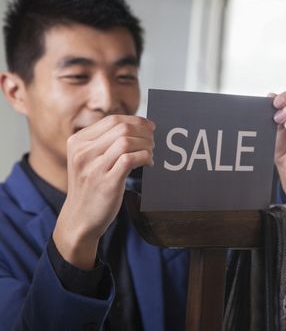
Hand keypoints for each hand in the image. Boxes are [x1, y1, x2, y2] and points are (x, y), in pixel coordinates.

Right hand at [53, 115, 154, 268]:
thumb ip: (105, 143)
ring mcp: (93, 168)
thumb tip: (138, 126)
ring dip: (146, 145)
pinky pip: (130, 159)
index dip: (136, 121)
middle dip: (144, 132)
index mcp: (77, 142)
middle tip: (153, 141)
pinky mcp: (106, 183)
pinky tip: (148, 163)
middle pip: (121, 128)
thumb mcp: (88, 160)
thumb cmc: (90, 187)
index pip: (112, 120)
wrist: (79, 219)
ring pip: (126, 141)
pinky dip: (145, 157)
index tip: (150, 127)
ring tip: (151, 153)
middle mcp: (82, 152)